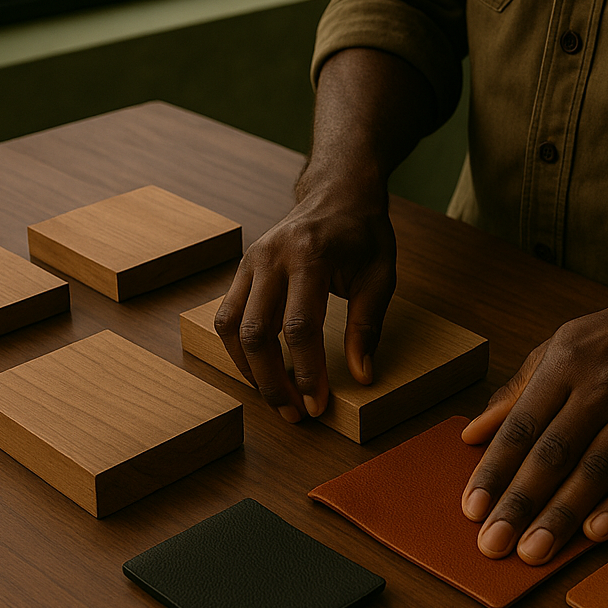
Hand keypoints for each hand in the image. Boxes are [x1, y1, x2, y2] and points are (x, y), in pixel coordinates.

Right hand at [214, 179, 395, 422]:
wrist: (337, 193)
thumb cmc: (362, 234)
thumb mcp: (380, 276)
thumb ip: (368, 326)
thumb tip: (362, 375)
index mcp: (309, 256)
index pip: (299, 327)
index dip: (307, 372)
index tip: (317, 405)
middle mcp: (271, 257)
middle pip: (257, 333)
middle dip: (273, 382)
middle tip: (294, 415)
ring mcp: (250, 262)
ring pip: (231, 328)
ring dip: (249, 371)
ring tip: (275, 399)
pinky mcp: (241, 270)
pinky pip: (228, 317)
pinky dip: (239, 350)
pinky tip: (260, 371)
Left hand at [460, 279, 607, 560]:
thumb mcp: (557, 348)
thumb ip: (515, 393)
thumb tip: (472, 434)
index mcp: (564, 364)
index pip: (522, 426)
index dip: (495, 470)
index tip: (473, 508)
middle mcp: (600, 388)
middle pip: (554, 455)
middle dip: (520, 503)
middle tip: (494, 543)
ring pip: (595, 470)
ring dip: (562, 515)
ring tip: (534, 552)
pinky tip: (595, 533)